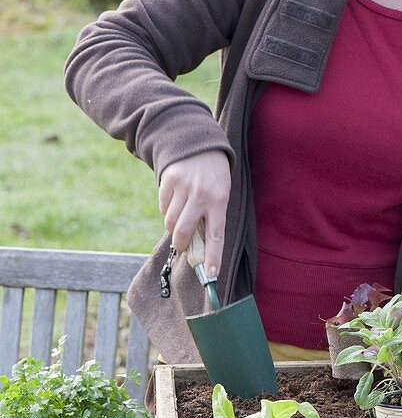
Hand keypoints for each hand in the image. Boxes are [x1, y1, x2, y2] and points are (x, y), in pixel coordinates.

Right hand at [158, 149, 230, 278]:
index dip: (213, 257)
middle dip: (182, 244)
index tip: (211, 275)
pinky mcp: (168, 180)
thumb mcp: (222, 192)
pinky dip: (167, 209)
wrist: (200, 143)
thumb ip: (212, 215)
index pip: (216, 235)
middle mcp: (201, 195)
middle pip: (185, 231)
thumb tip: (198, 245)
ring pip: (171, 221)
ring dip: (173, 226)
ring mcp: (183, 187)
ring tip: (181, 218)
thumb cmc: (215, 175)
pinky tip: (175, 200)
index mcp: (220, 200)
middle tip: (183, 246)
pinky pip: (163, 206)